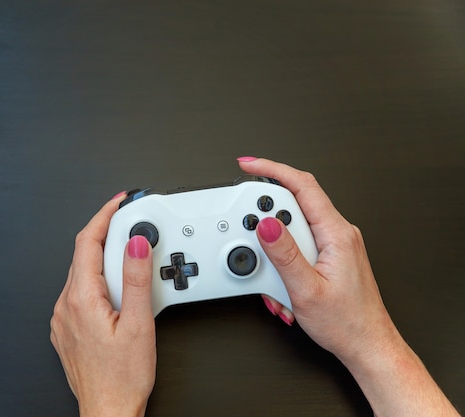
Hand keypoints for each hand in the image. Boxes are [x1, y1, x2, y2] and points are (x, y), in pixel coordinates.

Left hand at [50, 194, 155, 416]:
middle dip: (107, 235)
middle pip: (84, 254)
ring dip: (104, 259)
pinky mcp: (68, 329)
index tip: (118, 202)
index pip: (87, 242)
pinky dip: (99, 280)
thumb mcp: (138, 324)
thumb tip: (136, 244)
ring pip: (82, 273)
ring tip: (131, 259)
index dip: (103, 216)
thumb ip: (136, 279)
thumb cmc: (122, 378)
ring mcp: (64, 318)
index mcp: (81, 299)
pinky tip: (117, 288)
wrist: (108, 412)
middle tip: (132, 226)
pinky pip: (81, 292)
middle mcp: (66, 306)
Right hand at [237, 156, 459, 415]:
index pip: (302, 186)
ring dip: (274, 251)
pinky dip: (282, 261)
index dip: (272, 170)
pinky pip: (298, 245)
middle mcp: (337, 233)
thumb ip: (284, 254)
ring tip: (273, 279)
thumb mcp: (306, 289)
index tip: (249, 165)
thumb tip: (267, 223)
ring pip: (292, 228)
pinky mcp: (327, 255)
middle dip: (266, 220)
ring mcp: (333, 244)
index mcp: (336, 233)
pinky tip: (282, 285)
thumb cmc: (347, 322)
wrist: (366, 345)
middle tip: (251, 237)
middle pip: (293, 204)